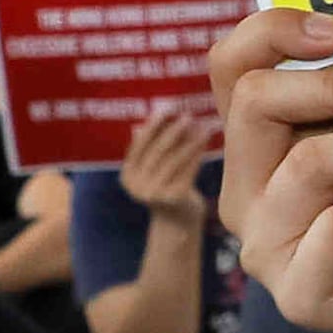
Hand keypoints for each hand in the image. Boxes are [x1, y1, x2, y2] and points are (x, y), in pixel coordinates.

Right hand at [116, 100, 216, 222]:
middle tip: (188, 116)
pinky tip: (205, 143)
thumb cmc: (167, 186)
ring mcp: (153, 194)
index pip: (139, 145)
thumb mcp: (154, 169)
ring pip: (175, 160)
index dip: (153, 125)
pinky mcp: (173, 199)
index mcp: (127, 176)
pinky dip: (197, 155)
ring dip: (190, 141)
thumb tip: (152, 118)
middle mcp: (136, 186)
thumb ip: (151, 147)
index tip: (167, 109)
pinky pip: (187, 171)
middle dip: (174, 131)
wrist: (178, 222)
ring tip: (202, 127)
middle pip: (157, 151)